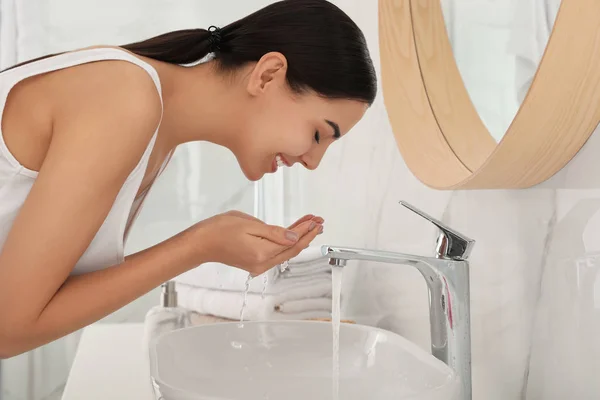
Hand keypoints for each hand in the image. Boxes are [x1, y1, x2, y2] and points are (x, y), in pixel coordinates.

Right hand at [179, 211, 323, 274]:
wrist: (201, 243)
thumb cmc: (219, 230)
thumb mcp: (249, 224)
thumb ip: (274, 232)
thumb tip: (293, 237)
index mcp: (262, 254)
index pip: (292, 242)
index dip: (306, 231)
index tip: (316, 221)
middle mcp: (263, 263)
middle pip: (292, 249)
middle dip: (307, 234)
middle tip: (319, 222)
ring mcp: (259, 264)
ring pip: (286, 251)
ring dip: (299, 237)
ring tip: (311, 224)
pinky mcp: (255, 261)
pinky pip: (277, 252)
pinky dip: (287, 241)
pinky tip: (293, 232)